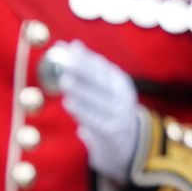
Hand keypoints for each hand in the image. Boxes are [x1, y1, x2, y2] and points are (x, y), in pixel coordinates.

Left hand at [55, 40, 139, 182]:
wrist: (127, 145)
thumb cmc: (107, 112)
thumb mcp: (102, 91)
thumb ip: (88, 71)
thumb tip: (72, 45)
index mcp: (119, 82)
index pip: (101, 66)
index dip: (84, 56)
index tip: (67, 48)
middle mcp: (121, 95)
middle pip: (100, 80)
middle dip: (81, 69)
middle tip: (64, 62)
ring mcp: (119, 113)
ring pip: (97, 99)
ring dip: (80, 89)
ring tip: (64, 81)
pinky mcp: (112, 131)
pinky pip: (94, 119)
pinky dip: (81, 110)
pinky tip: (68, 103)